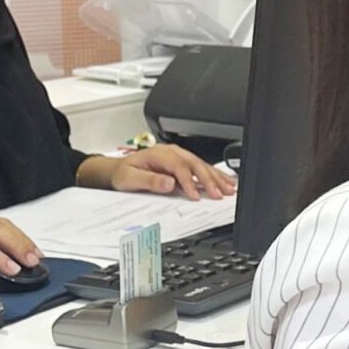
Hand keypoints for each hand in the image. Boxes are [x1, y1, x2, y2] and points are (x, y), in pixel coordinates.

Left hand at [79, 145, 236, 200]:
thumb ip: (149, 181)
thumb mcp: (130, 179)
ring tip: (229, 189)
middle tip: (220, 194)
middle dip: (209, 180)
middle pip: (194, 164)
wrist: (119, 170)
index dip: (189, 181)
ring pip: (201, 165)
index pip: (179, 167)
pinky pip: (200, 168)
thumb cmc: (123, 174)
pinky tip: (224, 181)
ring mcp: (178, 156)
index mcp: (159, 154)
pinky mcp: (182, 163)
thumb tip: (168, 182)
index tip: (195, 196)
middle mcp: (171, 153)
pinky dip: (214, 175)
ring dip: (216, 177)